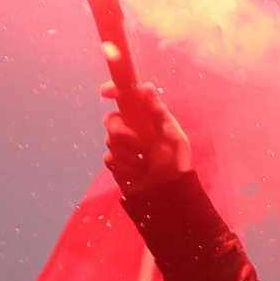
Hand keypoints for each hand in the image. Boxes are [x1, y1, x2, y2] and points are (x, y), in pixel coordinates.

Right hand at [102, 80, 191, 194]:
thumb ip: (157, 111)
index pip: (126, 99)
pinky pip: (109, 159)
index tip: (105, 92)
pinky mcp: (117, 163)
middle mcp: (134, 130)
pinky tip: (137, 173)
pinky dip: (124, 167)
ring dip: (129, 156)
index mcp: (148, 120)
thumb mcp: (170, 135)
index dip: (114, 90)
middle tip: (141, 146)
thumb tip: (145, 86)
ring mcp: (124, 147)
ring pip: (110, 141)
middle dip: (124, 134)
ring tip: (145, 164)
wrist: (165, 194)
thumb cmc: (174, 164)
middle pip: (111, 120)